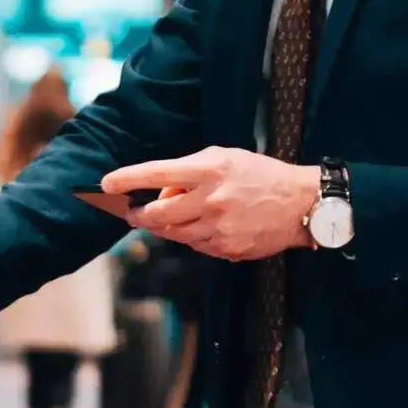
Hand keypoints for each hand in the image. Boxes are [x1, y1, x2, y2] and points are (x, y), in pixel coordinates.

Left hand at [102, 148, 320, 262]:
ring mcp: (220, 229)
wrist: (300, 203)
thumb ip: (190, 172)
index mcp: (210, 171)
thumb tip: (162, 192)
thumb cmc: (260, 175)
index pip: (158, 174)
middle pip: (157, 216)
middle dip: (138, 215)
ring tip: (172, 217)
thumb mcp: (224, 158)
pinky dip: (191, 238)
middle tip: (132, 212)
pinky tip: (203, 227)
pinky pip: (196, 247)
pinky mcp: (228, 249)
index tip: (107, 184)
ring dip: (164, 228)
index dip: (128, 179)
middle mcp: (212, 201)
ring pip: (174, 235)